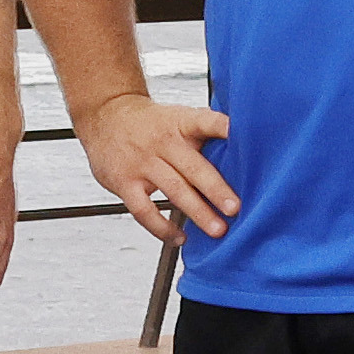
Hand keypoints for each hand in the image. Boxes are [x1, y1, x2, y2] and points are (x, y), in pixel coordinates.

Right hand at [74, 90, 236, 243]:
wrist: (105, 115)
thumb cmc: (151, 122)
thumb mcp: (179, 116)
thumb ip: (207, 133)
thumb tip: (248, 153)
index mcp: (181, 123)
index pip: (205, 122)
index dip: (223, 128)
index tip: (241, 136)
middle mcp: (162, 142)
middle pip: (193, 167)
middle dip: (216, 189)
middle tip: (235, 209)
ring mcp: (142, 163)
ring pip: (173, 190)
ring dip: (197, 212)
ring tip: (218, 230)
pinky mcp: (124, 182)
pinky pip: (143, 210)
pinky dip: (161, 228)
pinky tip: (179, 238)